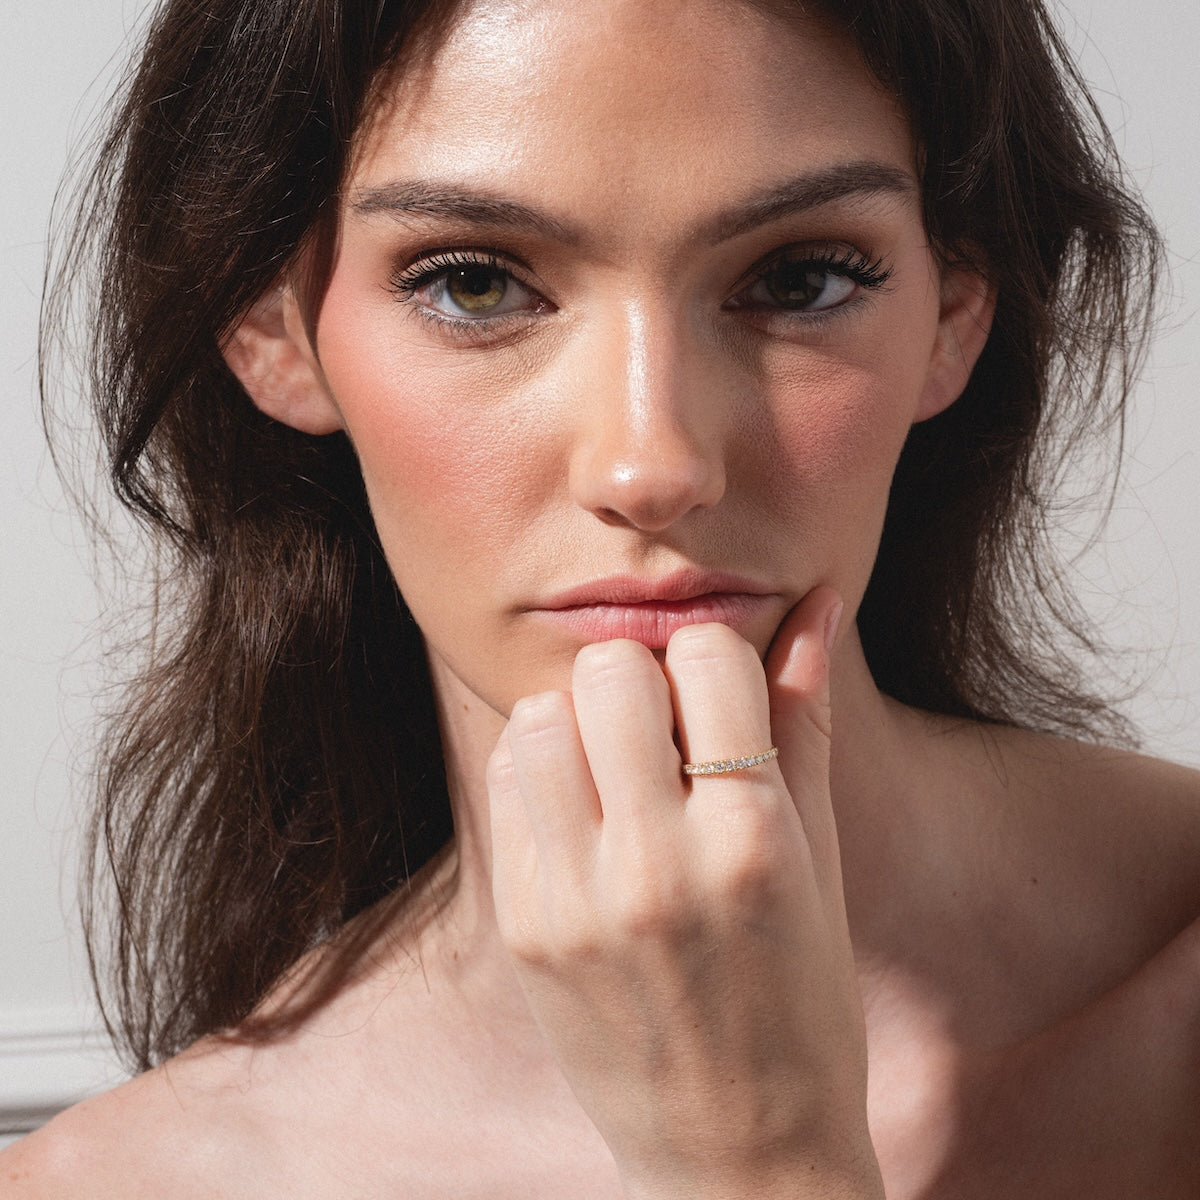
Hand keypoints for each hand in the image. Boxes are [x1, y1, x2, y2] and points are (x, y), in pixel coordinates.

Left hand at [487, 588, 881, 1199]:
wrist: (735, 1155)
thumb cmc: (802, 999)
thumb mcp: (821, 860)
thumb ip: (804, 723)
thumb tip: (817, 605)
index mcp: (752, 841)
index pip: (707, 655)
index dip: (718, 660)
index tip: (720, 699)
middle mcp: (655, 865)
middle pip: (608, 670)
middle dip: (640, 678)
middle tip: (664, 729)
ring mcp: (575, 901)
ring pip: (541, 718)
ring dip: (580, 721)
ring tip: (618, 770)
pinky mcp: (524, 926)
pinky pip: (509, 787)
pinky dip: (543, 774)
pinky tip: (584, 816)